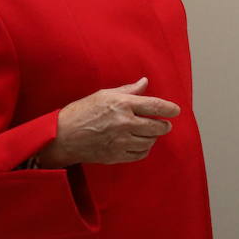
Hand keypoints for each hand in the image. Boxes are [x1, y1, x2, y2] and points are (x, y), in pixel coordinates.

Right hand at [38, 77, 179, 166]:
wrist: (62, 137)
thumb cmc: (81, 112)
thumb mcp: (104, 94)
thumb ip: (128, 90)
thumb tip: (145, 82)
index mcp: (122, 104)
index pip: (155, 106)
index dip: (169, 108)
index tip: (176, 110)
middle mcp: (124, 123)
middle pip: (157, 126)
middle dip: (164, 125)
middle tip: (164, 124)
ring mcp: (121, 141)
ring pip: (150, 141)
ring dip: (153, 137)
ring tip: (150, 133)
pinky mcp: (116, 156)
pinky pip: (140, 154)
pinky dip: (144, 149)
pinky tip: (141, 144)